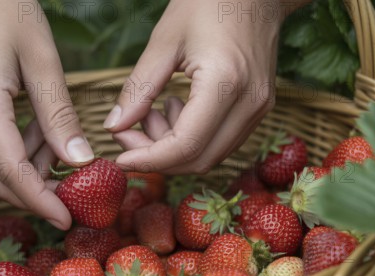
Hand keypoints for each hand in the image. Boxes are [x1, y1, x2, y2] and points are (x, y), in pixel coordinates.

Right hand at [0, 0, 93, 229]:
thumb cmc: (10, 12)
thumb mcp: (44, 62)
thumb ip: (60, 116)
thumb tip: (80, 162)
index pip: (9, 170)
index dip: (39, 201)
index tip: (67, 220)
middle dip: (34, 196)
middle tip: (72, 201)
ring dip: (29, 173)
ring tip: (62, 154)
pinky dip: (19, 154)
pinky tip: (42, 136)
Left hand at [104, 0, 302, 173]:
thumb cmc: (207, 3)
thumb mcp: (164, 41)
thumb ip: (138, 88)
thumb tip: (114, 127)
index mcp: (226, 83)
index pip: (185, 145)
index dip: (149, 160)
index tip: (120, 159)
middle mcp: (249, 103)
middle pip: (198, 160)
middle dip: (157, 156)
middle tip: (130, 131)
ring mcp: (259, 109)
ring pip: (210, 156)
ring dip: (173, 148)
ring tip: (153, 111)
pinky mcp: (259, 109)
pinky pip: (221, 143)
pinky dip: (192, 139)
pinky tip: (177, 109)